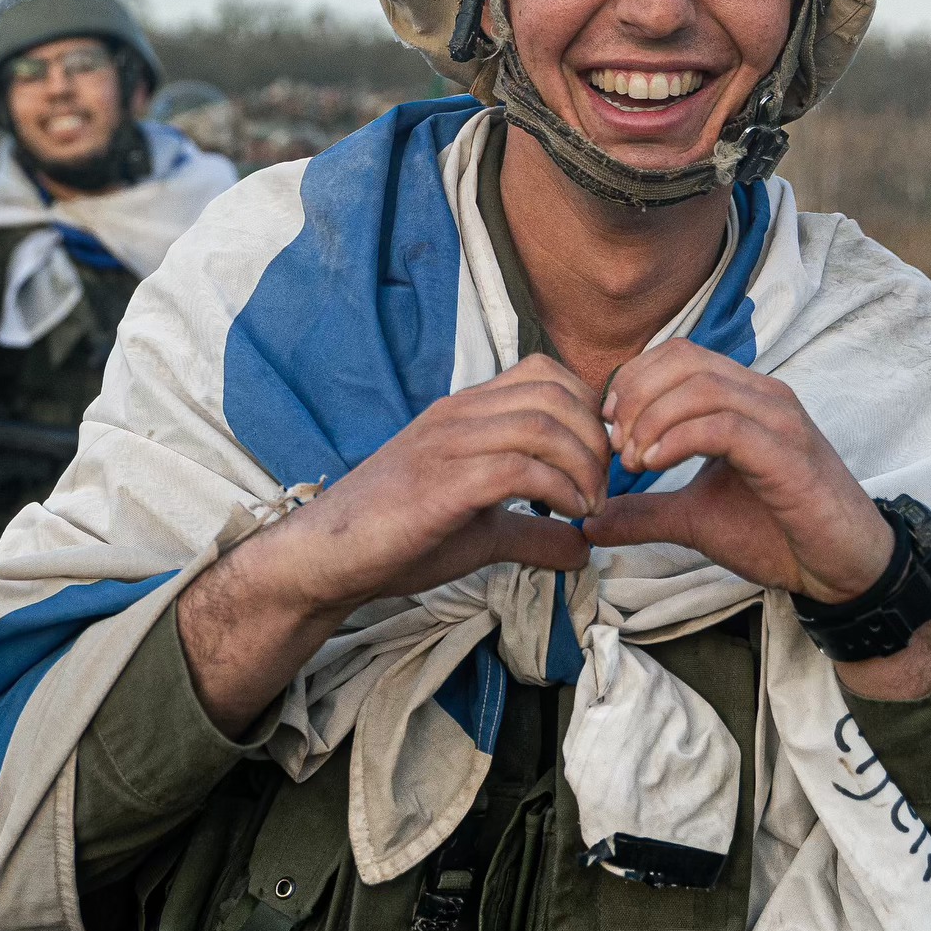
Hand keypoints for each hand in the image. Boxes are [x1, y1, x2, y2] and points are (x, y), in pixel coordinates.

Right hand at [257, 354, 608, 616]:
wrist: (326, 557)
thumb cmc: (397, 537)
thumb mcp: (482, 532)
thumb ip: (534, 531)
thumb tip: (585, 548)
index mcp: (466, 411)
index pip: (546, 373)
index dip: (589, 411)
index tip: (600, 462)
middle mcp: (458, 415)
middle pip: (555, 393)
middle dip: (596, 440)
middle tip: (604, 489)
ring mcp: (447, 444)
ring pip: (542, 424)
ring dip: (584, 466)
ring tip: (591, 506)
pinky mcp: (440, 483)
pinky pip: (518, 468)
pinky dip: (558, 490)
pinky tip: (568, 516)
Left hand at [585, 340, 894, 602]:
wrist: (842, 568)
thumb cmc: (778, 534)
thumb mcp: (695, 519)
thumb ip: (645, 513)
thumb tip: (591, 521)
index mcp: (743, 398)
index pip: (678, 355)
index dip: (633, 381)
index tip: (608, 427)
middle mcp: (763, 396)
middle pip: (684, 359)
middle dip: (635, 395)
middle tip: (615, 444)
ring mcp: (778, 421)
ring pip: (701, 386)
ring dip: (652, 418)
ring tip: (633, 460)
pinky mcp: (787, 454)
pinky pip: (723, 425)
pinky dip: (678, 439)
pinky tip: (655, 464)